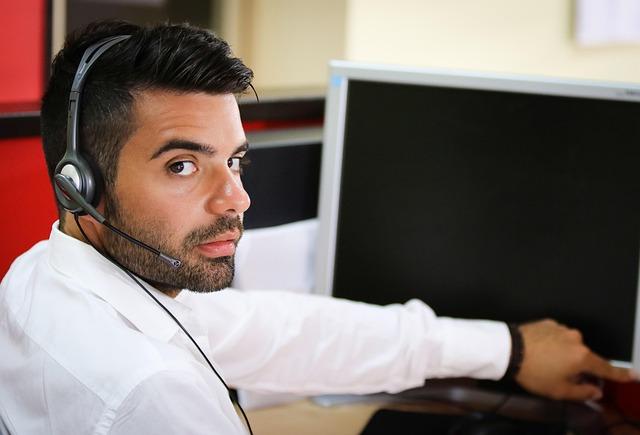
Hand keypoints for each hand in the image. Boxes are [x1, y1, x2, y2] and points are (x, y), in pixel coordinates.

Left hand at [515, 319, 636, 400]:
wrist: (508, 349)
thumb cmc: (534, 372)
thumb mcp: (559, 390)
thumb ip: (582, 391)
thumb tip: (596, 391)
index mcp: (582, 356)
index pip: (605, 367)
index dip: (618, 374)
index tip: (630, 375)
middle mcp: (576, 339)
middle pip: (585, 356)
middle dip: (579, 366)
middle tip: (563, 375)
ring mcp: (561, 328)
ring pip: (570, 345)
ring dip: (564, 353)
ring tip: (546, 362)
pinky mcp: (547, 322)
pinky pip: (556, 336)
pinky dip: (553, 344)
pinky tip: (540, 350)